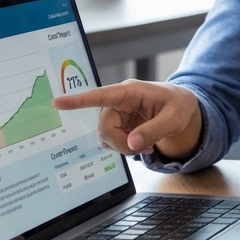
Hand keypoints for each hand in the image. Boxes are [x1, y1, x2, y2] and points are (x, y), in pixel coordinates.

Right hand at [51, 79, 202, 159]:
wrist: (182, 108)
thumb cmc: (179, 105)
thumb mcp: (175, 118)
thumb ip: (154, 130)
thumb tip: (132, 143)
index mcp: (130, 91)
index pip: (101, 95)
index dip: (79, 100)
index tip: (57, 102)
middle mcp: (119, 101)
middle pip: (104, 127)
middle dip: (121, 143)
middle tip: (144, 148)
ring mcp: (117, 114)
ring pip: (105, 137)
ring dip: (123, 147)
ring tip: (146, 145)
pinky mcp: (118, 125)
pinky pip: (110, 142)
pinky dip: (124, 148)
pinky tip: (141, 145)